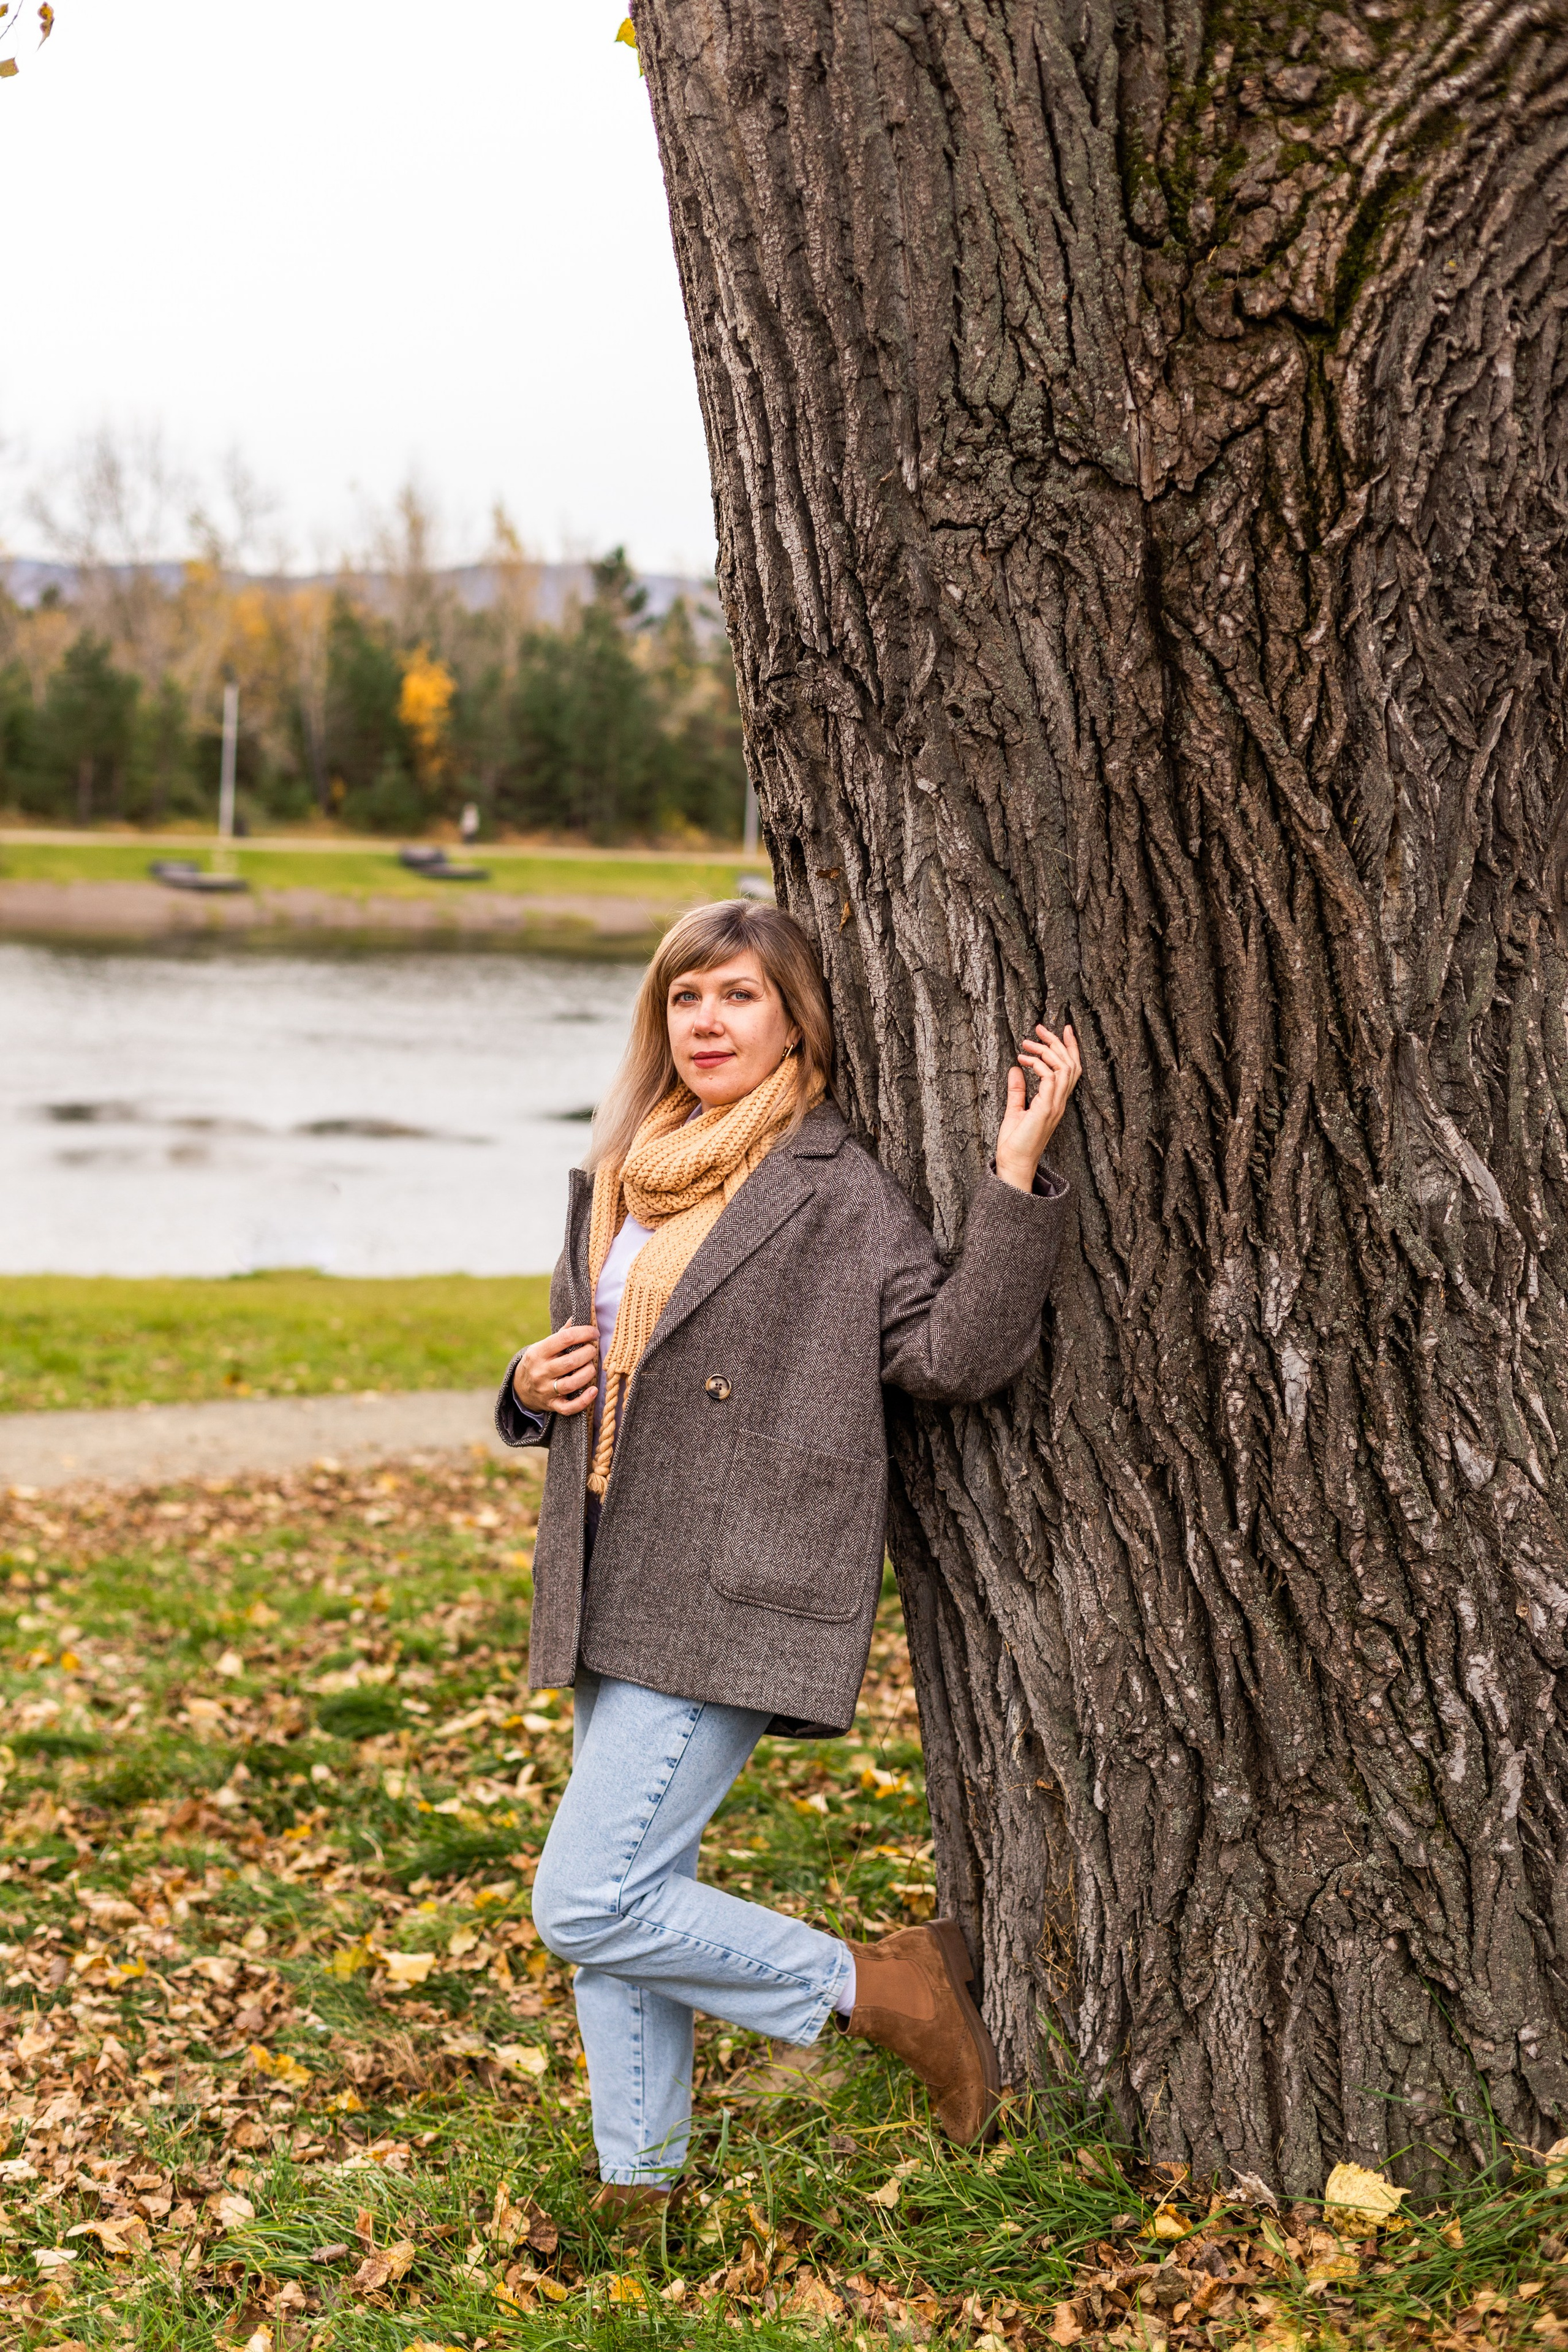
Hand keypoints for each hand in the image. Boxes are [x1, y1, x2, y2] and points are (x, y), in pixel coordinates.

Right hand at [512, 1322, 599, 1416]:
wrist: (520, 1387)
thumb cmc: (539, 1361)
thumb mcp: (544, 1346)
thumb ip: (562, 1334)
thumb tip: (578, 1316)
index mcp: (538, 1352)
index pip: (564, 1339)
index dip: (583, 1333)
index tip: (594, 1333)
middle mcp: (541, 1371)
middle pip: (569, 1362)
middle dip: (587, 1354)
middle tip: (593, 1350)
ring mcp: (545, 1390)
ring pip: (570, 1384)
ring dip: (587, 1374)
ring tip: (592, 1367)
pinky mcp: (552, 1405)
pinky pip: (568, 1407)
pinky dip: (583, 1401)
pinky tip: (593, 1391)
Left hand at [995, 1022, 1080, 1192]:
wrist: (1014, 1163)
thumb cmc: (1015, 1142)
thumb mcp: (1015, 1110)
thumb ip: (1017, 1091)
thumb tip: (1015, 1070)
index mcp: (1055, 1101)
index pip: (1070, 1069)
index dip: (1069, 1047)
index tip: (1062, 1029)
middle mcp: (1059, 1101)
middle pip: (1070, 1064)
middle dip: (1057, 1042)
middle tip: (1039, 1028)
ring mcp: (1055, 1105)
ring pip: (1064, 1068)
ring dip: (1046, 1051)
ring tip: (1027, 1043)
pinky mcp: (1046, 1109)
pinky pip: (1050, 1079)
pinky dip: (1039, 1065)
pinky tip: (1024, 1062)